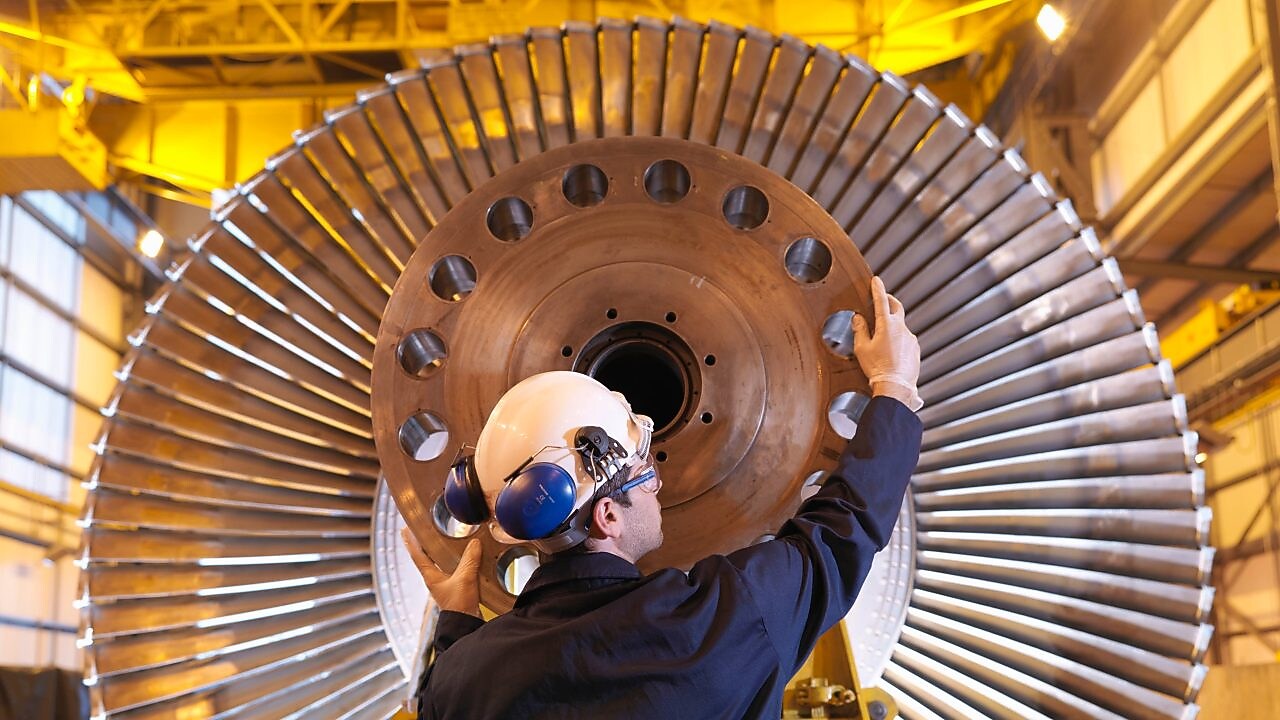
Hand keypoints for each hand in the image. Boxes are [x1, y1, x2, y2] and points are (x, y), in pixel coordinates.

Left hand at [402, 527, 482, 616]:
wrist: (465, 624)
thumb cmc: (458, 606)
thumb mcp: (464, 579)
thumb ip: (470, 560)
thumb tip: (474, 543)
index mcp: (430, 576)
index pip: (417, 555)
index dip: (410, 542)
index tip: (404, 530)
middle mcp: (435, 579)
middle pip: (427, 557)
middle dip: (426, 543)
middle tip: (426, 530)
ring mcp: (445, 583)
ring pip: (441, 562)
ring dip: (442, 551)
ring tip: (445, 538)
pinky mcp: (457, 587)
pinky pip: (455, 568)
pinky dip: (457, 560)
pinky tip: (466, 556)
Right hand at [852, 276, 921, 410]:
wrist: (895, 386)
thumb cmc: (878, 369)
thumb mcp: (862, 348)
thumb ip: (860, 330)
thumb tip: (858, 318)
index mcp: (887, 325)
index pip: (881, 301)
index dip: (877, 289)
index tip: (876, 281)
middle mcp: (901, 328)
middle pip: (896, 307)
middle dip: (889, 300)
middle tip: (883, 299)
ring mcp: (910, 338)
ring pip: (900, 326)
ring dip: (892, 327)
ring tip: (881, 339)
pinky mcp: (915, 349)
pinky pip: (906, 339)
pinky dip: (898, 340)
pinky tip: (890, 352)